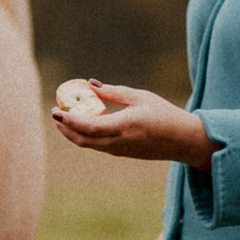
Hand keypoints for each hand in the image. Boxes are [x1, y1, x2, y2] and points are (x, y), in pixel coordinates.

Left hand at [52, 80, 215, 168]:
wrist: (183, 141)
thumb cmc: (165, 114)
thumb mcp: (140, 97)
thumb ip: (114, 93)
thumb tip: (91, 85)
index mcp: (125, 126)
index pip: (89, 126)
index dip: (69, 120)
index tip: (56, 111)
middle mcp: (119, 142)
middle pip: (83, 139)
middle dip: (65, 128)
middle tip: (56, 113)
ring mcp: (120, 151)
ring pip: (88, 144)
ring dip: (73, 133)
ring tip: (65, 117)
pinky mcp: (122, 154)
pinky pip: (97, 146)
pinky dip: (85, 136)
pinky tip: (83, 124)